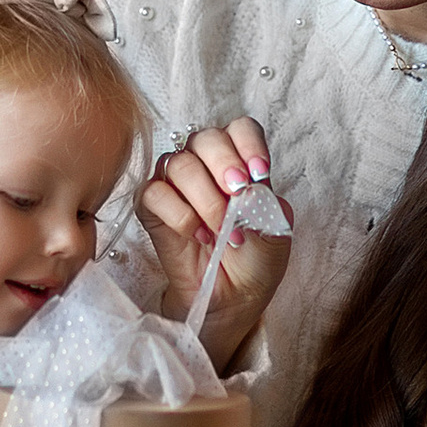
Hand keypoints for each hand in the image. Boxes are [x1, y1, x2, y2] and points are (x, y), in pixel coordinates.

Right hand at [139, 120, 291, 362]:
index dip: (248, 144)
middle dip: (224, 165)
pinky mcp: (151, 207)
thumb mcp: (275, 230)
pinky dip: (180, 215)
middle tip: (237, 195)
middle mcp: (204, 164)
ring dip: (205, 199)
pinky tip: (199, 236)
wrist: (233, 297)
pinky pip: (155, 194)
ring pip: (179, 164)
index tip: (260, 173)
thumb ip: (265, 204)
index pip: (240, 129)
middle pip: (205, 138)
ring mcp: (175, 183)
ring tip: (223, 231)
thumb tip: (248, 189)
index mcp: (238, 160)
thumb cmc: (255, 258)